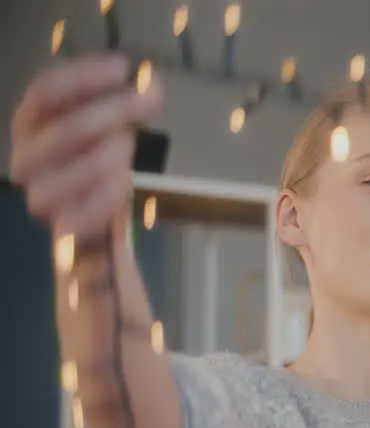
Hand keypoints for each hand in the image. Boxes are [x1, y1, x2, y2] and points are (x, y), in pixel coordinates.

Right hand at [9, 55, 163, 241]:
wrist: (90, 214)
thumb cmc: (95, 156)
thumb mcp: (106, 121)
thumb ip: (125, 99)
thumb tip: (151, 85)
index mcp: (29, 121)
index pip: (46, 89)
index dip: (85, 75)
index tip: (122, 67)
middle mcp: (26, 155)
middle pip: (72, 127)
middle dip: (115, 112)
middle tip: (143, 104)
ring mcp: (41, 193)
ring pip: (89, 166)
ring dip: (119, 153)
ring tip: (127, 150)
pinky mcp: (61, 226)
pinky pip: (92, 208)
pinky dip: (115, 193)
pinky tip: (124, 181)